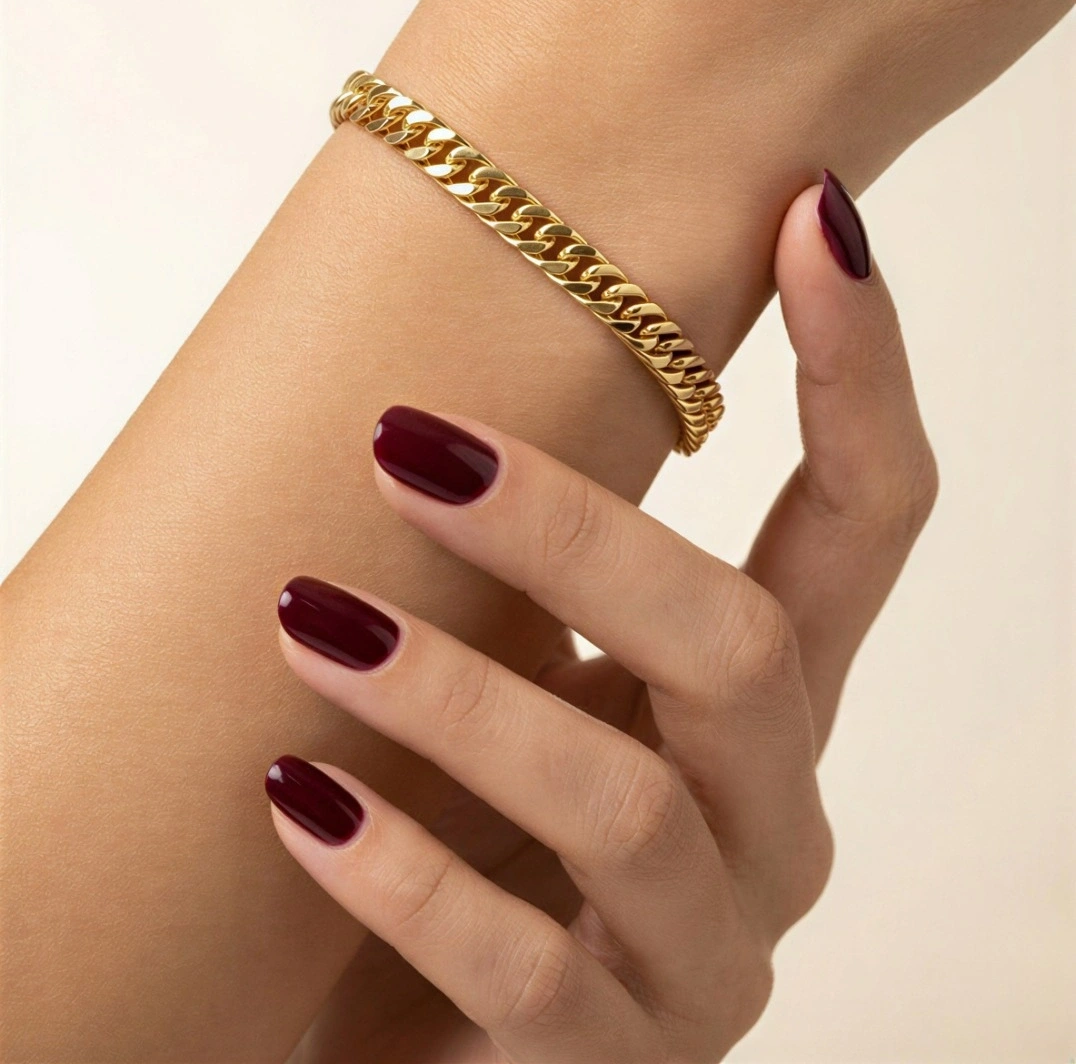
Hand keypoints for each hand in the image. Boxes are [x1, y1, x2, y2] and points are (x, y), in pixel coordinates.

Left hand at [267, 178, 937, 1062]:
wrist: (412, 1038)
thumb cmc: (475, 820)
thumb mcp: (527, 671)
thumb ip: (534, 563)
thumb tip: (435, 363)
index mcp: (766, 700)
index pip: (871, 520)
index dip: (861, 370)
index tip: (807, 216)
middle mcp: (768, 816)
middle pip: (745, 649)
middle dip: (579, 532)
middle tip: (409, 444)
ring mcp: (704, 953)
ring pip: (626, 804)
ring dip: (459, 699)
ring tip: (310, 620)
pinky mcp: (609, 1062)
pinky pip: (523, 970)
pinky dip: (405, 872)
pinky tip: (298, 799)